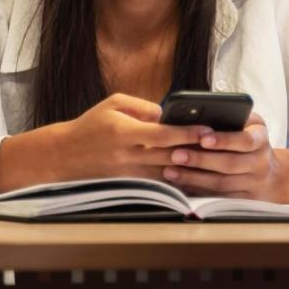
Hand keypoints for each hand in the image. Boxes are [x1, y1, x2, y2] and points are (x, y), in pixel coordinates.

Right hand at [0, 93, 210, 189]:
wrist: (65, 155)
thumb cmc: (92, 125)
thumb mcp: (114, 103)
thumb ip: (143, 107)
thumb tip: (168, 115)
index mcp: (125, 132)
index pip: (163, 134)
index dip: (188, 133)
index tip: (209, 129)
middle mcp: (128, 155)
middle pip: (170, 155)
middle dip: (197, 151)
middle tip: (222, 145)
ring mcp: (129, 174)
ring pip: (168, 173)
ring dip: (191, 168)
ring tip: (215, 161)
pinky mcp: (130, 185)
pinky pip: (159, 183)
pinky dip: (177, 180)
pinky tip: (195, 175)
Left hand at [160, 111, 284, 200]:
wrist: (275, 175)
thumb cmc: (251, 140)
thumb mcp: (249, 124)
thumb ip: (231, 117)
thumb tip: (198, 113)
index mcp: (261, 139)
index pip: (245, 140)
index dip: (224, 140)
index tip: (203, 139)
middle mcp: (261, 163)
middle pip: (229, 164)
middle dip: (200, 160)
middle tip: (176, 154)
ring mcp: (254, 185)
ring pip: (222, 184)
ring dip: (194, 178)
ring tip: (170, 171)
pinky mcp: (245, 202)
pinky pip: (219, 198)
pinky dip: (198, 192)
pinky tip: (180, 185)